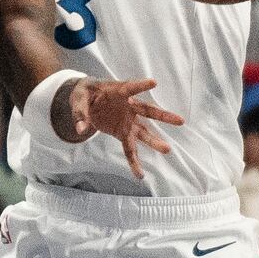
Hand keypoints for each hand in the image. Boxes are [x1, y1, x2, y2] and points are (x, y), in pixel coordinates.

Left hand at [60, 77, 184, 178]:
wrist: (85, 100)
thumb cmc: (85, 93)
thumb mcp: (78, 98)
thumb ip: (80, 112)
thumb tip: (80, 129)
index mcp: (117, 91)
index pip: (130, 88)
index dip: (140, 86)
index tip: (154, 83)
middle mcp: (128, 106)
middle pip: (148, 111)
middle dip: (163, 116)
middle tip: (180, 121)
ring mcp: (127, 121)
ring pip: (143, 132)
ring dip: (154, 141)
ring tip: (167, 150)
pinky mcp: (122, 133)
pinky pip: (130, 149)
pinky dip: (134, 161)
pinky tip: (140, 175)